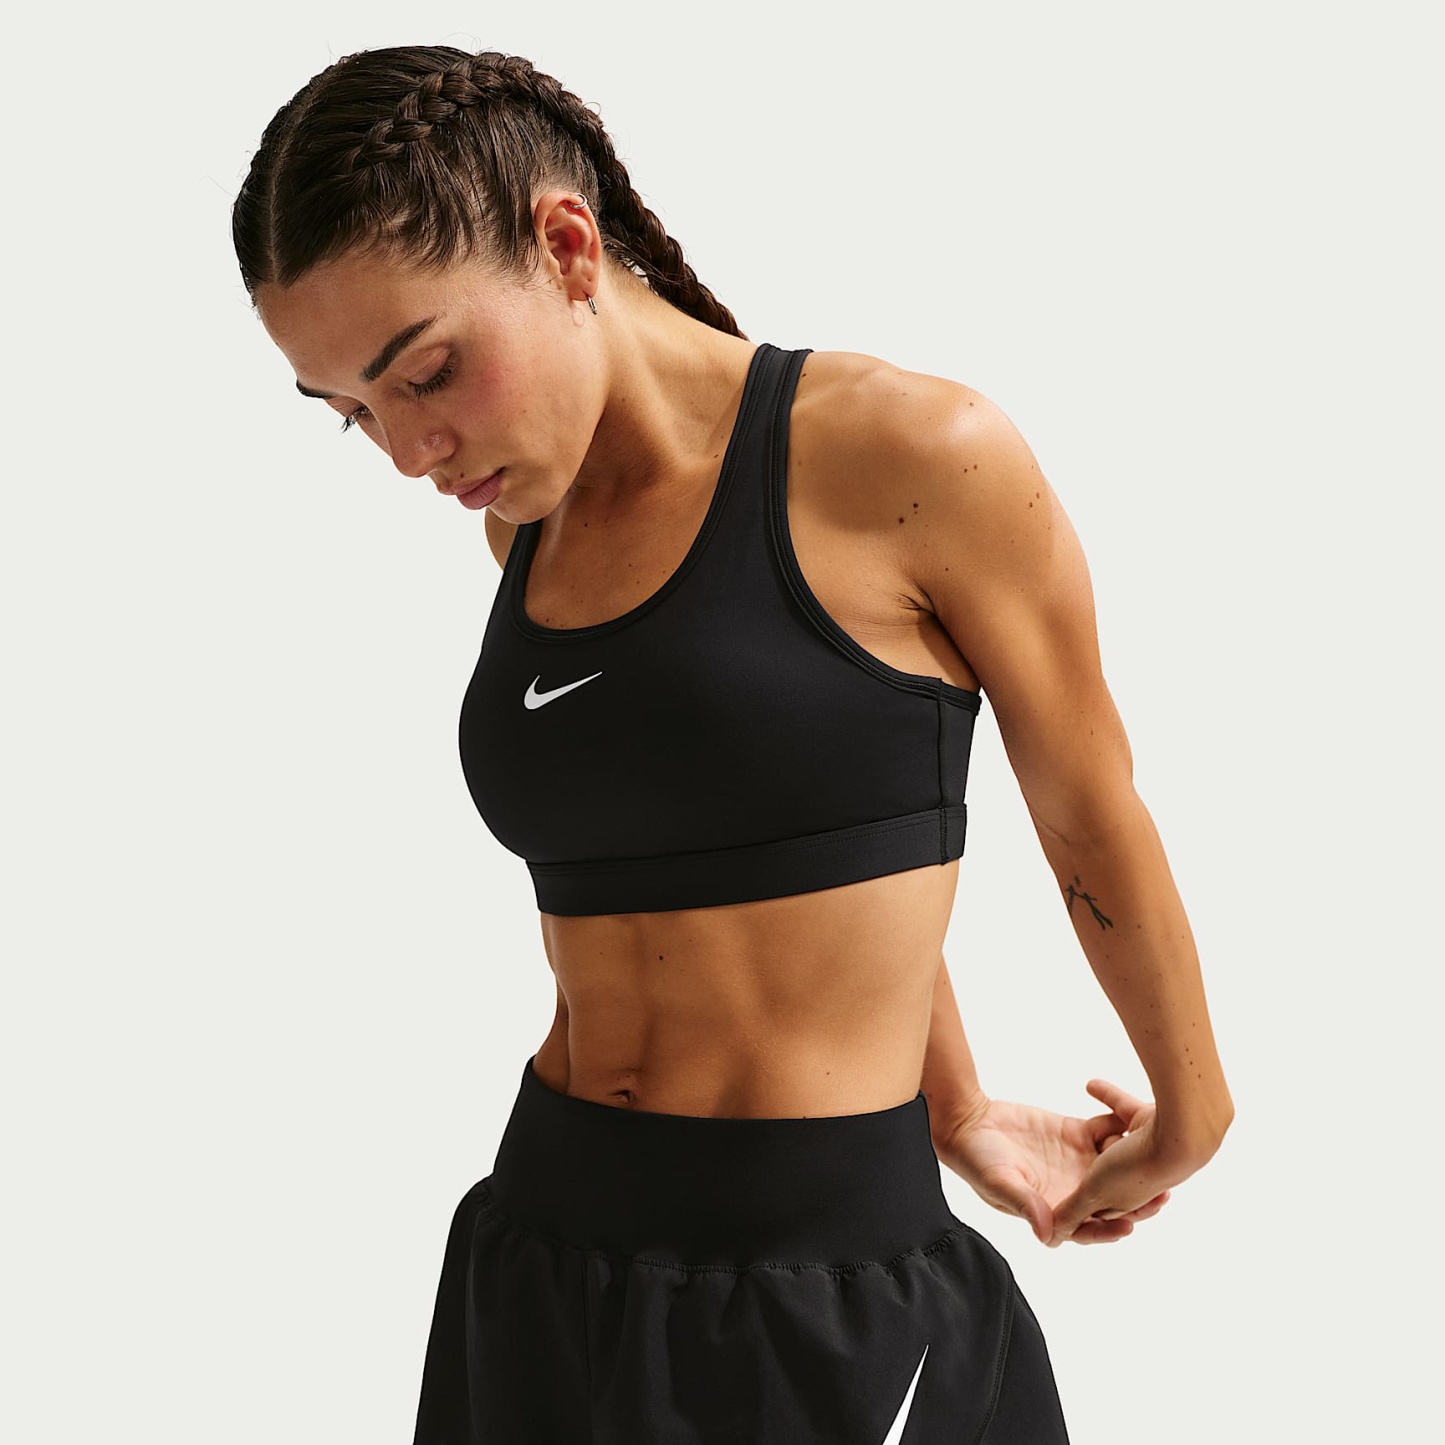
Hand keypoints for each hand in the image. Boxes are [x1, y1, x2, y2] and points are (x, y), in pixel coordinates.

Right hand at [930, 1079, 1171, 1246]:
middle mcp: (1072, 1189)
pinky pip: (1104, 1131)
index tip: (1130, 1225)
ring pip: (1116, 1165)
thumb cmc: (977, 1161)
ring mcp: (1077, 1161)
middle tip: (1161, 1193)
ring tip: (1153, 1150)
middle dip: (1138, 1198)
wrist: (968, 1123)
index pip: (1090, 1227)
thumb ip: (1025, 1205)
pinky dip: (1118, 1124)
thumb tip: (1049, 1235)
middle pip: (1113, 1199)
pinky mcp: (1074, 1133)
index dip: (1111, 1228)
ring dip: (1135, 1159)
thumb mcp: (1000, 1184)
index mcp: (1055, 1209)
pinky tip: (1130, 1116)